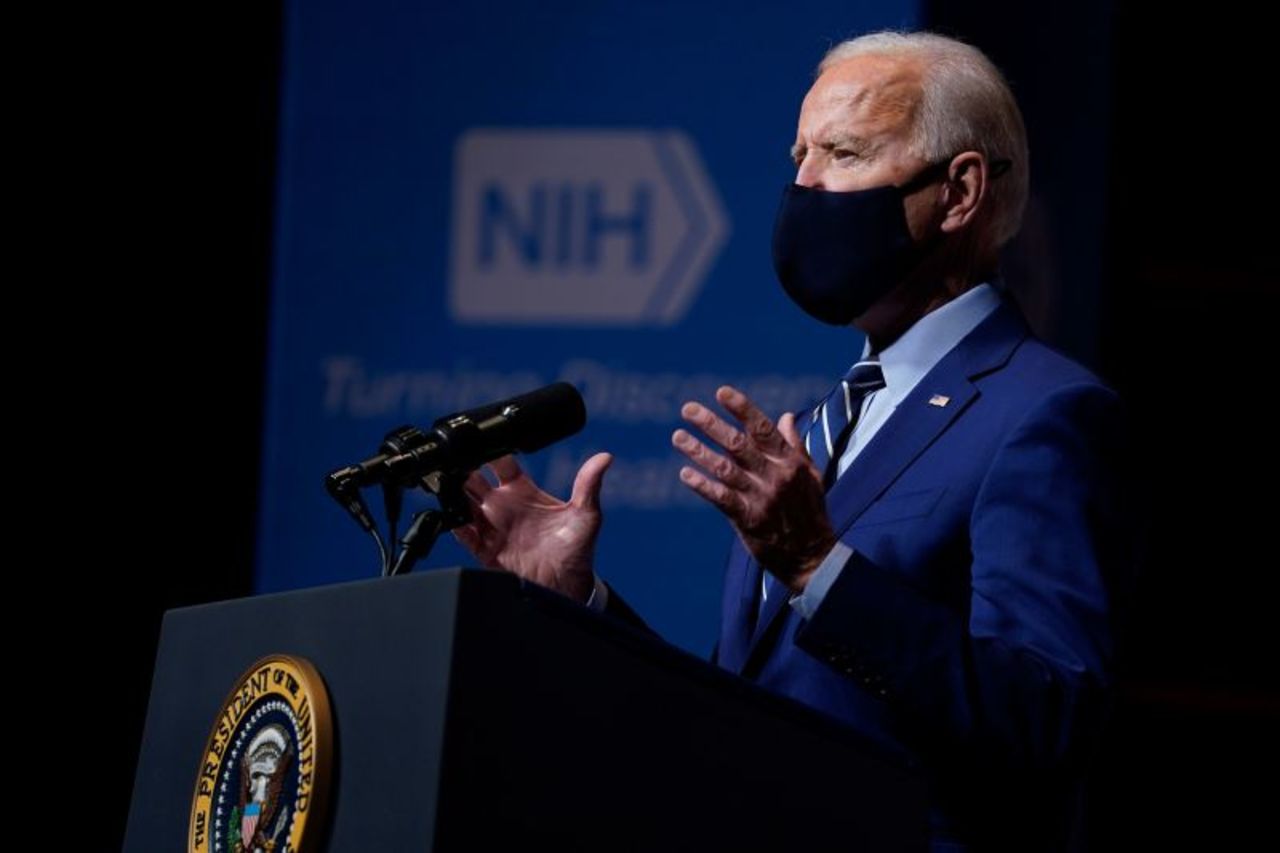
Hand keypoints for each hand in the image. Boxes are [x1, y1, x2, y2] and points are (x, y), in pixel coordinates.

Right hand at [452, 453, 611, 602]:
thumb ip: (589, 485)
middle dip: (464, 469)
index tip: (487, 440)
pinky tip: (456, 519)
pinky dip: (455, 525)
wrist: (566, 586)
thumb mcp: (586, 514)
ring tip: (451, 486)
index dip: (492, 449)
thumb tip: (605, 457)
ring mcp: (492, 526)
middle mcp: (504, 505)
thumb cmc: (576, 548)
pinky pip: (463, 534)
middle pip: (474, 479)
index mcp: (523, 490)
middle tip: (460, 463)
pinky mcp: (484, 548)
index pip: (500, 462)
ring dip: (454, 493)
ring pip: (462, 502)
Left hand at [673, 385, 832, 590]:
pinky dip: (703, 486)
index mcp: (790, 462)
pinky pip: (722, 499)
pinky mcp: (749, 520)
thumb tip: (785, 416)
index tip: (721, 392)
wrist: (813, 557)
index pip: (763, 429)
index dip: (742, 409)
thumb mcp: (810, 475)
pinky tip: (684, 474)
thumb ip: (795, 444)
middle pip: (738, 444)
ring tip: (677, 437)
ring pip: (725, 468)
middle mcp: (775, 476)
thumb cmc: (810, 512)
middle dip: (711, 424)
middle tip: (687, 409)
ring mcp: (761, 498)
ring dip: (698, 451)